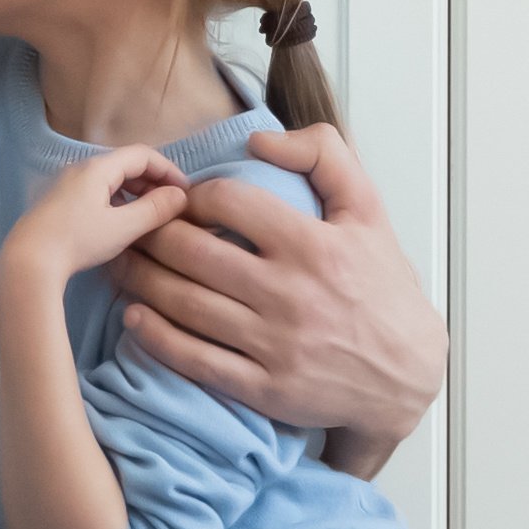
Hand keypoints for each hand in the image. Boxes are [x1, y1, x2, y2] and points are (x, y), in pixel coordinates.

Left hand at [0, 140, 191, 293]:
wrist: (26, 262)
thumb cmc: (76, 242)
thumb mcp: (122, 228)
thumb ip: (154, 209)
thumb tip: (180, 196)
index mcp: (97, 168)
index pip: (142, 155)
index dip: (168, 169)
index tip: (185, 191)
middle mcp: (80, 168)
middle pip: (125, 165)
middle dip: (153, 181)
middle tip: (171, 206)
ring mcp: (66, 184)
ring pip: (109, 179)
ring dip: (134, 192)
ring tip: (150, 216)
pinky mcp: (57, 202)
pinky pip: (95, 192)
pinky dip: (116, 200)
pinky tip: (120, 223)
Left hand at [121, 125, 449, 454]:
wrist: (407, 373)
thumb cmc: (382, 285)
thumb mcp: (369, 209)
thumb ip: (325, 155)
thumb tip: (261, 140)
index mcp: (313, 244)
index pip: (229, 202)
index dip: (193, 195)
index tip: (181, 200)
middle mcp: (291, 293)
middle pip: (193, 253)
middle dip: (150, 234)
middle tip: (130, 226)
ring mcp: (275, 344)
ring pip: (186, 304)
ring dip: (142, 280)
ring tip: (121, 263)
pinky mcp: (266, 388)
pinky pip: (196, 360)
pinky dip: (157, 337)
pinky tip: (135, 318)